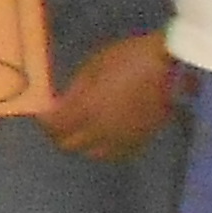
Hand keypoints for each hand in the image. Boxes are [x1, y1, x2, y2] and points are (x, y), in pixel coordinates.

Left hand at [40, 31, 179, 161]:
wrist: (168, 63)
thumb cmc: (128, 58)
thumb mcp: (93, 67)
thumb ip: (74, 91)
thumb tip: (61, 106)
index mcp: (87, 110)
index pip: (55, 127)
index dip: (45, 122)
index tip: (43, 114)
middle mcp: (102, 130)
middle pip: (70, 145)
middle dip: (59, 134)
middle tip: (59, 123)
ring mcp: (123, 138)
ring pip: (92, 154)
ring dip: (82, 144)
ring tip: (82, 130)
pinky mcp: (141, 139)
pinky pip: (116, 153)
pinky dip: (105, 148)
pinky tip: (105, 136)